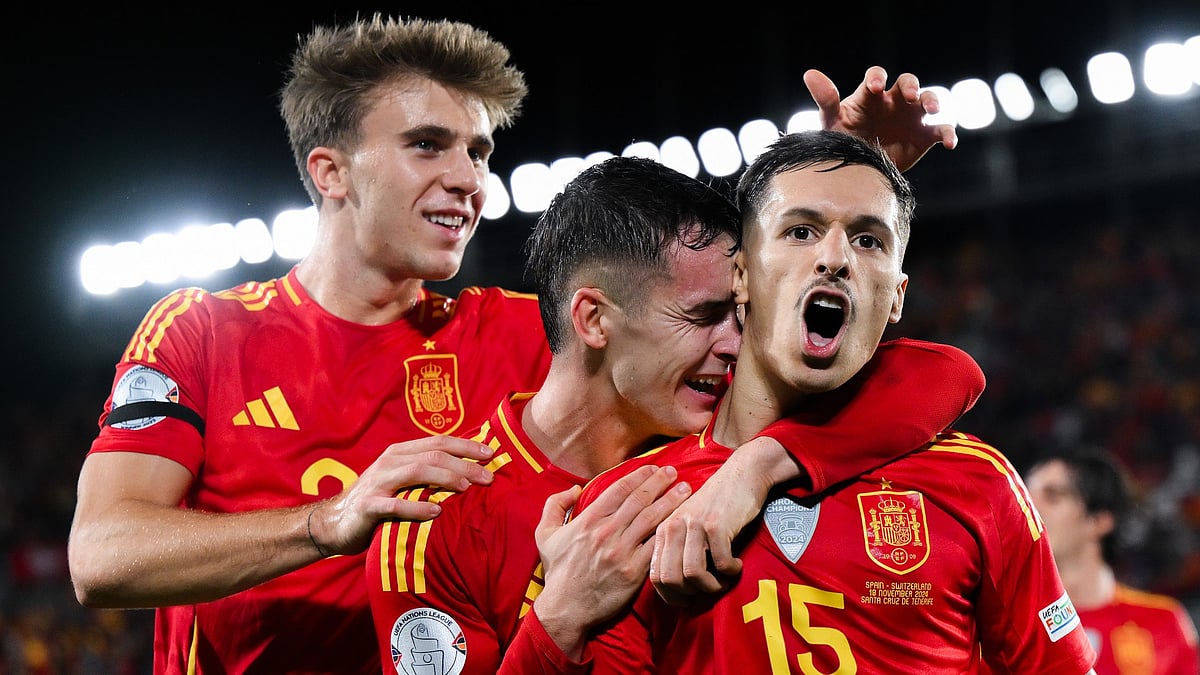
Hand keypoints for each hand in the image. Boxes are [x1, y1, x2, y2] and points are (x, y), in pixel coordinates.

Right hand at [309, 435, 496, 555]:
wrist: (334, 522)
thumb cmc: (378, 501)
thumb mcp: (401, 481)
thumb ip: (426, 473)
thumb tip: (469, 472)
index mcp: (400, 453)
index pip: (438, 442)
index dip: (466, 445)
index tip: (491, 454)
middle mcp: (390, 462)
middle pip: (433, 456)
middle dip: (464, 464)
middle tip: (488, 477)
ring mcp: (378, 483)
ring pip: (417, 472)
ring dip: (445, 479)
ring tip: (467, 489)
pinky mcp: (369, 506)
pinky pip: (396, 505)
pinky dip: (417, 507)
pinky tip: (436, 512)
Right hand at [531, 465, 690, 658]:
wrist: (566, 609)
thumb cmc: (558, 572)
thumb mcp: (545, 534)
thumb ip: (555, 505)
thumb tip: (575, 488)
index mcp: (588, 520)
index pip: (620, 489)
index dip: (639, 475)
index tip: (653, 468)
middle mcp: (607, 532)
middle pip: (640, 499)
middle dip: (660, 482)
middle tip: (673, 472)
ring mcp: (622, 552)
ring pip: (652, 519)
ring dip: (671, 502)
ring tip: (685, 490)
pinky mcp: (634, 572)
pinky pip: (656, 546)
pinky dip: (669, 532)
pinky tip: (681, 522)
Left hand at [651, 436, 794, 605]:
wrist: (742, 475)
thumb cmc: (718, 506)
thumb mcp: (689, 527)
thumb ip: (678, 551)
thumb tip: (678, 592)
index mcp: (663, 530)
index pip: (655, 576)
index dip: (672, 596)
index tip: (689, 600)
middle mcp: (673, 527)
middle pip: (670, 580)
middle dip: (692, 595)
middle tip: (710, 589)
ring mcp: (694, 525)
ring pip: (693, 575)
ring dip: (713, 586)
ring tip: (725, 580)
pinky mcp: (716, 525)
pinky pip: (721, 564)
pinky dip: (731, 571)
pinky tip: (737, 564)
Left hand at [807, 65, 957, 171]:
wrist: (858, 170)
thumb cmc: (843, 140)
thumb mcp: (832, 122)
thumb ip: (826, 99)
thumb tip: (809, 73)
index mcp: (871, 95)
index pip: (877, 76)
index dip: (877, 78)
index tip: (875, 87)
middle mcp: (894, 101)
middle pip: (908, 83)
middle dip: (912, 86)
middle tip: (911, 96)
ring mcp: (911, 117)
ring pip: (929, 100)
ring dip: (932, 101)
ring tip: (931, 110)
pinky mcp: (924, 136)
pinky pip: (941, 130)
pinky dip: (949, 133)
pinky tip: (950, 143)